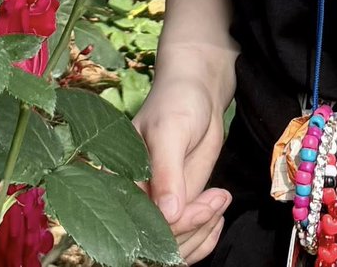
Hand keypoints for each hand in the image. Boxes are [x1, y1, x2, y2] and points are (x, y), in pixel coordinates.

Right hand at [134, 76, 230, 263]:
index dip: (169, 226)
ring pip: (175, 246)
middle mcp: (132, 199)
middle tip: (216, 200)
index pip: (136, 225)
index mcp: (116, 181)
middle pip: (157, 241)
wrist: (199, 91)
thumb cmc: (177, 101)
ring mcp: (156, 206)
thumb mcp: (170, 131)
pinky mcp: (177, 207)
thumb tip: (168, 215)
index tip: (200, 207)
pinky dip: (206, 235)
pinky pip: (187, 240)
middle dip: (191, 228)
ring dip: (202, 230)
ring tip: (219, 198)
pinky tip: (218, 211)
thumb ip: (166, 172)